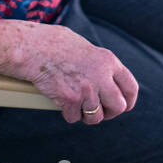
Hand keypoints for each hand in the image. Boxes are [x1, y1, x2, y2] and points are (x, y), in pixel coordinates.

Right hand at [11, 23, 138, 124]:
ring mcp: (86, 90)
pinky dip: (68, 114)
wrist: (32, 47)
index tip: (123, 106)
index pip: (130, 87)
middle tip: (99, 111)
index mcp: (109, 61)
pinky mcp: (70, 100)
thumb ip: (101, 65)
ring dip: (87, 116)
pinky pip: (74, 118)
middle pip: (118, 107)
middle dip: (109, 113)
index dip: (128, 101)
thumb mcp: (87, 49)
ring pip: (96, 118)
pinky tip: (62, 103)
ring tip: (78, 107)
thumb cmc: (55, 45)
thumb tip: (109, 82)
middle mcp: (101, 76)